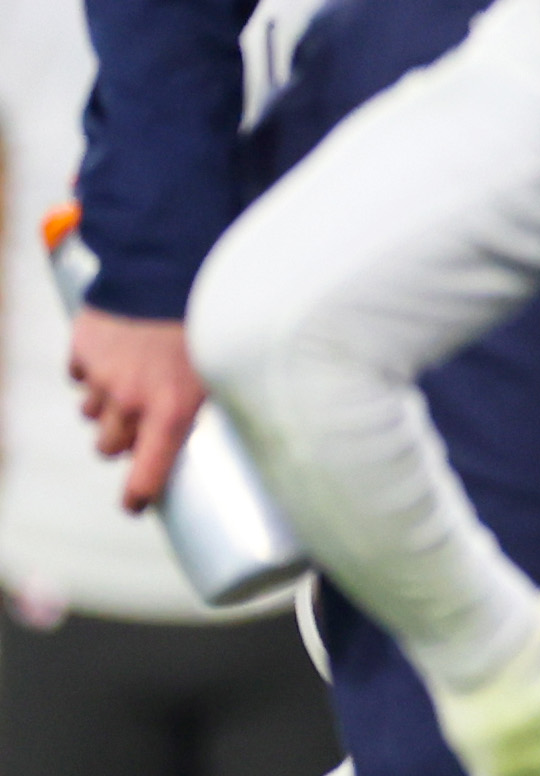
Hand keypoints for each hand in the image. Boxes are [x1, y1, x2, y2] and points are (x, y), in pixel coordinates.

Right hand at [69, 308, 204, 513]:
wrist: (169, 271)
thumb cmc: (211, 320)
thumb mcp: (223, 368)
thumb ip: (207, 400)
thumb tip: (212, 422)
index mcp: (170, 413)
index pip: (147, 472)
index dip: (138, 493)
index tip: (134, 504)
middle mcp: (130, 401)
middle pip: (108, 446)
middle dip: (120, 443)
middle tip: (135, 430)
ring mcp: (102, 376)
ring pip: (91, 413)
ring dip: (106, 407)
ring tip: (129, 385)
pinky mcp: (83, 349)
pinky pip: (79, 376)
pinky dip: (91, 373)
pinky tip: (112, 357)